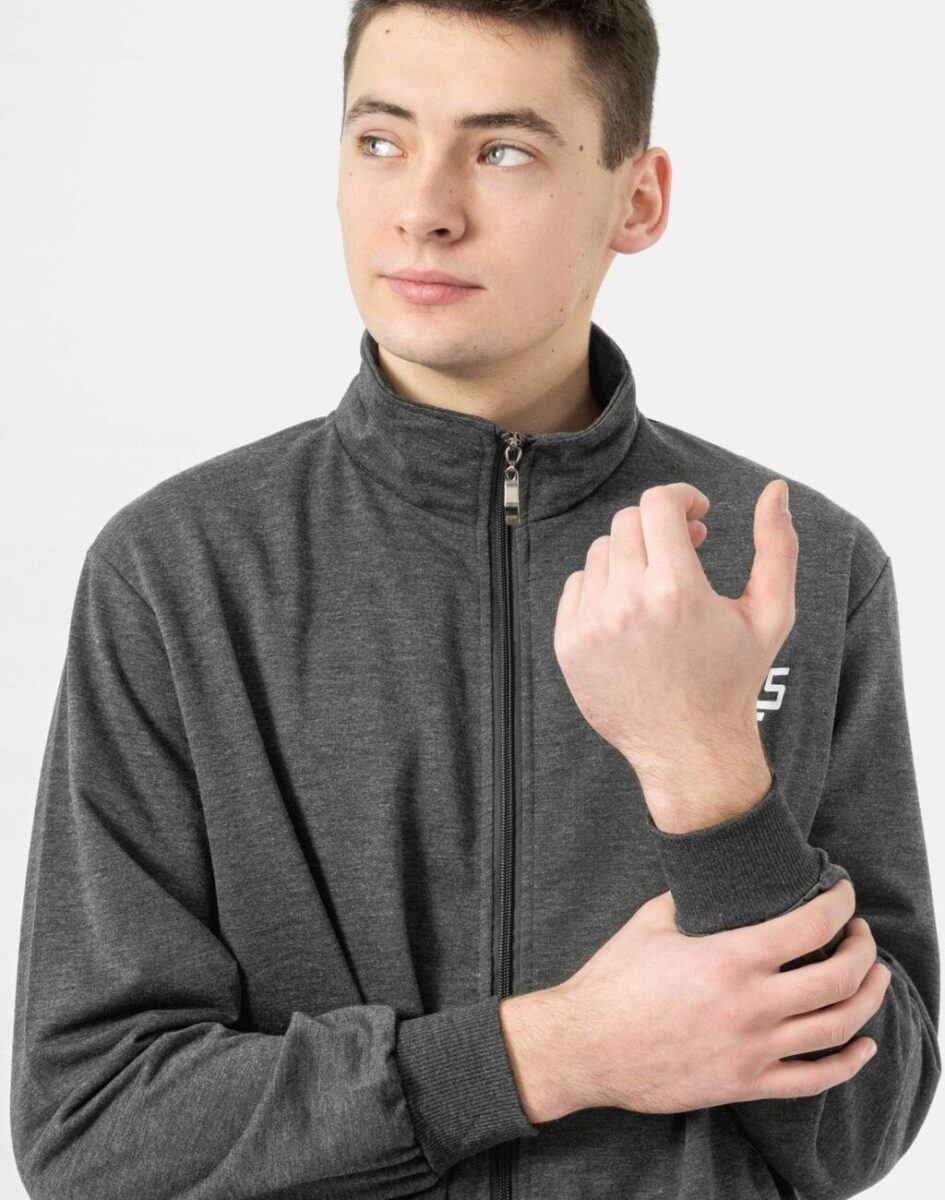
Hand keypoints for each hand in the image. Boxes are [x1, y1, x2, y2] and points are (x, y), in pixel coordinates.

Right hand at [539, 878, 890, 1116]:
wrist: (587, 1045)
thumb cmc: (614, 980)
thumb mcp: (651, 922)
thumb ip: (692, 898)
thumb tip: (717, 876)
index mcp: (731, 959)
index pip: (810, 927)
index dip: (838, 905)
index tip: (844, 893)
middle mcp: (752, 1006)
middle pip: (838, 978)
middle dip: (862, 949)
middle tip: (861, 934)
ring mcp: (753, 1050)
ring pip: (837, 1028)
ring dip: (868, 999)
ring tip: (875, 977)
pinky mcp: (744, 1084)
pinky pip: (814, 1080)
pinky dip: (848, 1063)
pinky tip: (863, 1045)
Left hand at [553, 480, 795, 822]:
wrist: (690, 748)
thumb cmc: (733, 680)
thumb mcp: (770, 614)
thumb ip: (777, 547)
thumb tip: (775, 489)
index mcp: (677, 590)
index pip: (658, 504)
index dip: (681, 498)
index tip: (696, 516)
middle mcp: (628, 603)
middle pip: (628, 523)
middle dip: (659, 529)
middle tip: (684, 550)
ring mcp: (592, 625)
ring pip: (601, 552)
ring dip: (631, 556)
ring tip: (658, 585)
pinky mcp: (569, 644)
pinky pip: (577, 585)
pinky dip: (603, 586)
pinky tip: (631, 609)